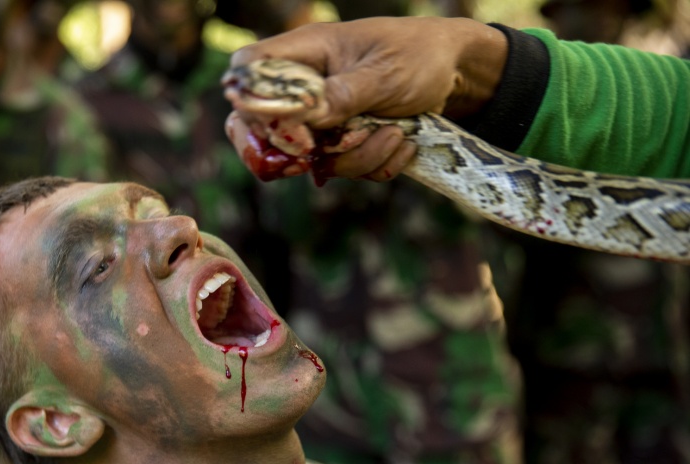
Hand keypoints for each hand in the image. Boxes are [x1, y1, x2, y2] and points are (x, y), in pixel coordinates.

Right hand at [226, 16, 507, 181]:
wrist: (456, 74)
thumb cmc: (418, 55)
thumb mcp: (383, 73)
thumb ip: (341, 95)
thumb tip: (303, 117)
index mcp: (305, 53)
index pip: (248, 71)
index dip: (250, 103)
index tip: (287, 128)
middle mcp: (303, 89)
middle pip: (253, 127)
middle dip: (284, 153)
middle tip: (311, 156)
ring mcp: (320, 120)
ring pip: (307, 159)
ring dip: (355, 156)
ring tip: (394, 132)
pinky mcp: (341, 144)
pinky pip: (342, 170)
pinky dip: (374, 164)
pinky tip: (401, 141)